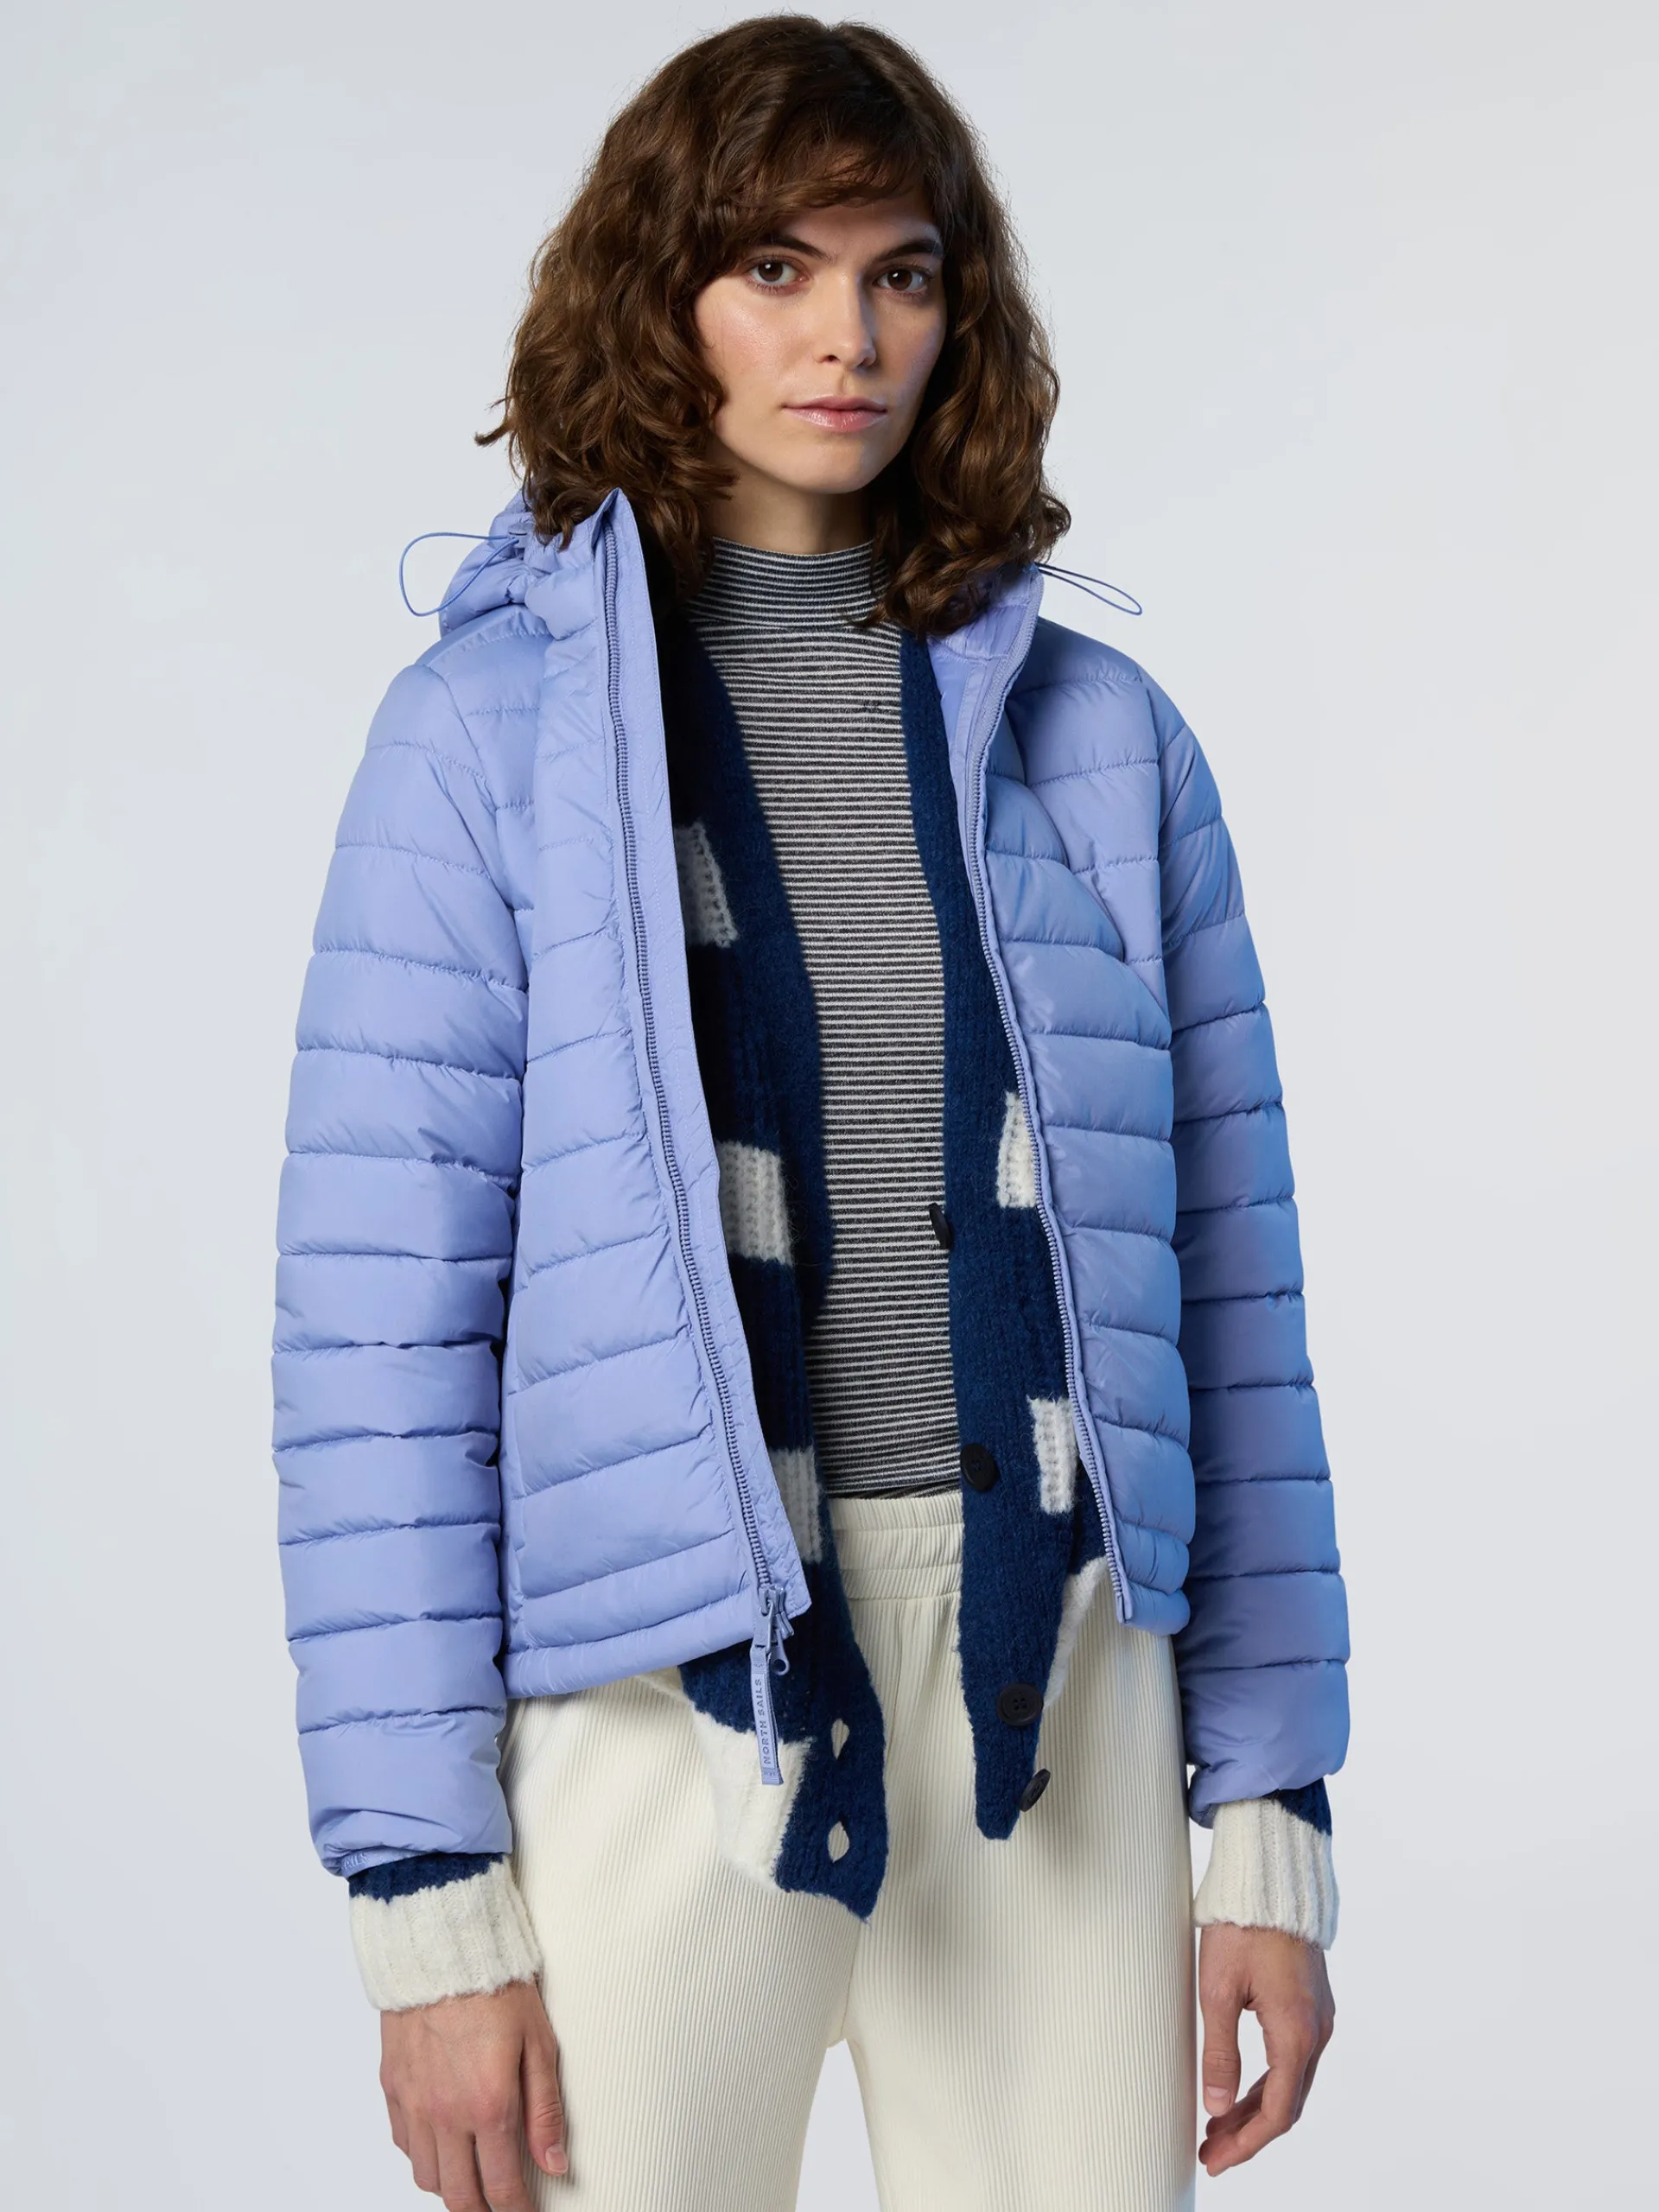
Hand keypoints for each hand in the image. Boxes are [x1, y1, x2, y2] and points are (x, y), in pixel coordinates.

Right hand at [379, 1980, 566, 2207]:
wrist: (442, 1946)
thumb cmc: (497, 1986)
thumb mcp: (539, 2044)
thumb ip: (546, 2110)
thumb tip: (556, 2163)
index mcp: (488, 2106)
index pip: (502, 2187)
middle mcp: (445, 2115)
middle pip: (459, 2197)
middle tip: (500, 2207)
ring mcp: (414, 2103)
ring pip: (428, 2178)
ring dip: (452, 2187)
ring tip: (474, 2177)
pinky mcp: (393, 2087)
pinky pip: (404, 2145)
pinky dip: (423, 2156)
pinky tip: (442, 2143)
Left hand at [1197, 1924, 1333, 2175]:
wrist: (1272, 1878)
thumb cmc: (1241, 1925)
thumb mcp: (1218, 1990)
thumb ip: (1220, 2051)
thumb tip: (1217, 2107)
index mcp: (1295, 2033)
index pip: (1277, 2112)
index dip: (1247, 2144)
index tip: (1216, 2160)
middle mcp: (1316, 2031)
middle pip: (1286, 2103)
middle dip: (1248, 2133)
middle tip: (1211, 2151)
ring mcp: (1318, 2018)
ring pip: (1291, 2083)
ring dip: (1256, 2109)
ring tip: (1218, 2128)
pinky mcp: (1311, 2005)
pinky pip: (1293, 2059)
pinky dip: (1267, 2082)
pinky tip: (1239, 2089)